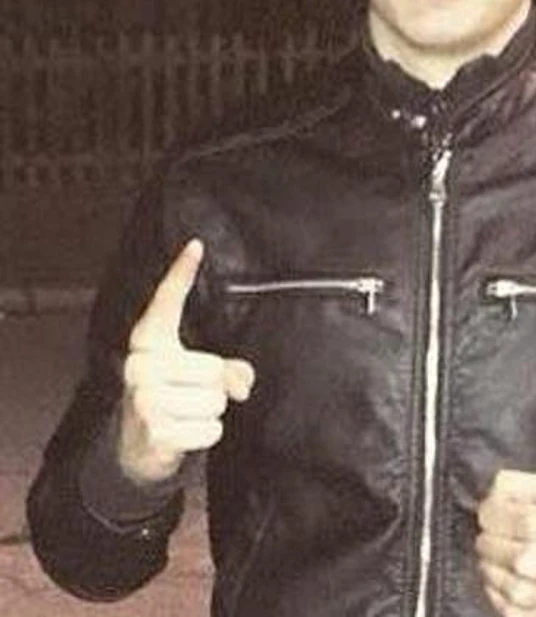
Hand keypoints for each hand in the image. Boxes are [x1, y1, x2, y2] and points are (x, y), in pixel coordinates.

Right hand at [118, 239, 254, 483]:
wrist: (139, 444)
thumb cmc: (174, 395)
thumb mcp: (196, 375)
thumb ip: (229, 370)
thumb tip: (242, 385)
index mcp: (149, 341)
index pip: (167, 302)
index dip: (181, 273)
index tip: (197, 244)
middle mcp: (140, 364)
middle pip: (214, 368)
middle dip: (215, 387)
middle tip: (192, 394)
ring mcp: (144, 398)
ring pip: (215, 401)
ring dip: (211, 413)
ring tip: (186, 413)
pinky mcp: (155, 430)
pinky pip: (211, 429)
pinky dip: (207, 435)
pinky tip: (184, 434)